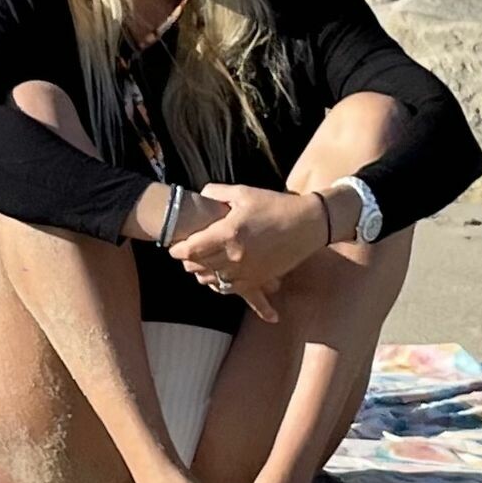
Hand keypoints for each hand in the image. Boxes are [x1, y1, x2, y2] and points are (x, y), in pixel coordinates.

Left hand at [168, 183, 328, 319]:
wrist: (308, 225)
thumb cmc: (276, 206)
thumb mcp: (244, 192)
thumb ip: (217, 193)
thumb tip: (201, 196)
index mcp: (228, 233)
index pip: (191, 248)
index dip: (178, 249)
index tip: (173, 247)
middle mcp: (234, 256)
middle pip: (199, 266)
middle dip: (187, 261)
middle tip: (184, 255)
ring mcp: (246, 271)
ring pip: (212, 280)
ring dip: (202, 274)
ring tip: (199, 267)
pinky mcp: (258, 279)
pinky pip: (232, 290)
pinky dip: (221, 286)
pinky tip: (218, 282)